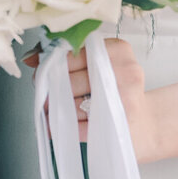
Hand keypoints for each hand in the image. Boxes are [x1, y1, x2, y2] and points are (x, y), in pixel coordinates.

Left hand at [27, 39, 161, 162]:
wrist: (147, 123)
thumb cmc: (118, 90)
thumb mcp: (100, 65)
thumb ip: (68, 57)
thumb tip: (30, 59)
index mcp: (119, 50)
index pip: (74, 54)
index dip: (53, 65)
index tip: (42, 74)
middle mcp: (126, 71)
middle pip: (72, 81)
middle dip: (52, 91)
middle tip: (44, 97)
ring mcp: (125, 100)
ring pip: (74, 105)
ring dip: (55, 111)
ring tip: (50, 111)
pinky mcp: (119, 125)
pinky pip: (80, 128)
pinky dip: (63, 128)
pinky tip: (56, 127)